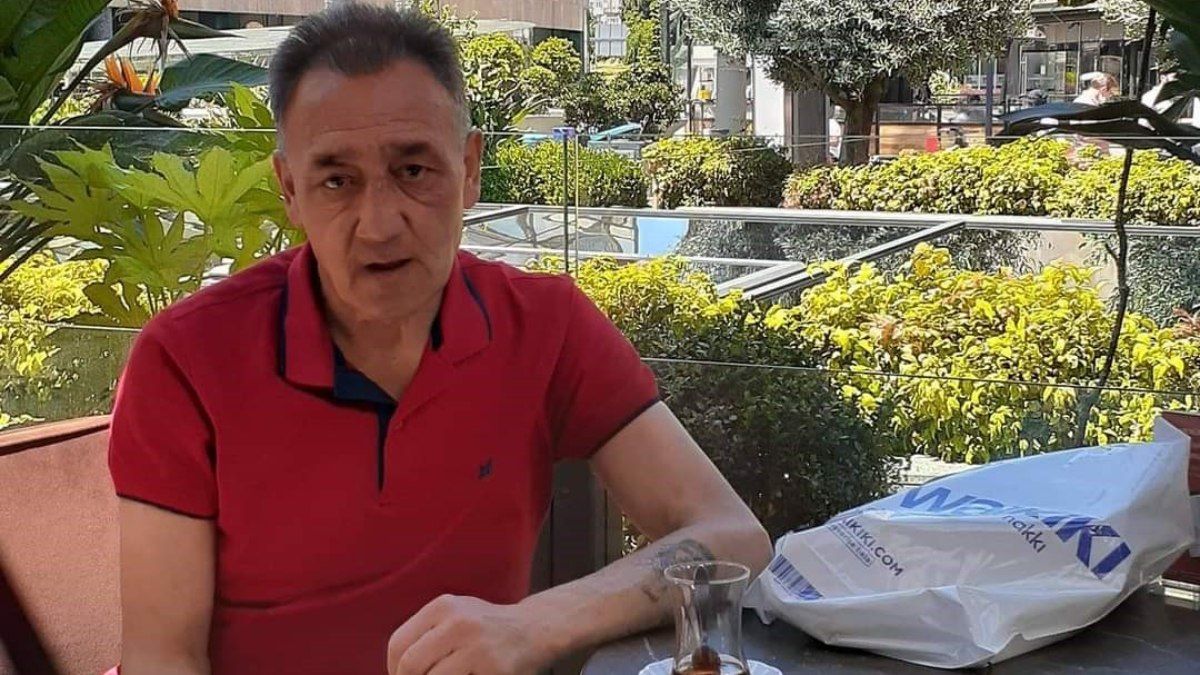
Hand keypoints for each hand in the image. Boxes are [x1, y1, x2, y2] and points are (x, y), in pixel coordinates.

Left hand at [387, 595, 550, 674]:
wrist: (536, 629)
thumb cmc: (487, 628)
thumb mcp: (454, 616)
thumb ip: (425, 635)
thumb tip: (395, 668)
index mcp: (443, 607)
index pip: (398, 644)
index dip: (393, 669)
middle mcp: (458, 623)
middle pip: (410, 665)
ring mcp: (477, 646)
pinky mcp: (494, 669)